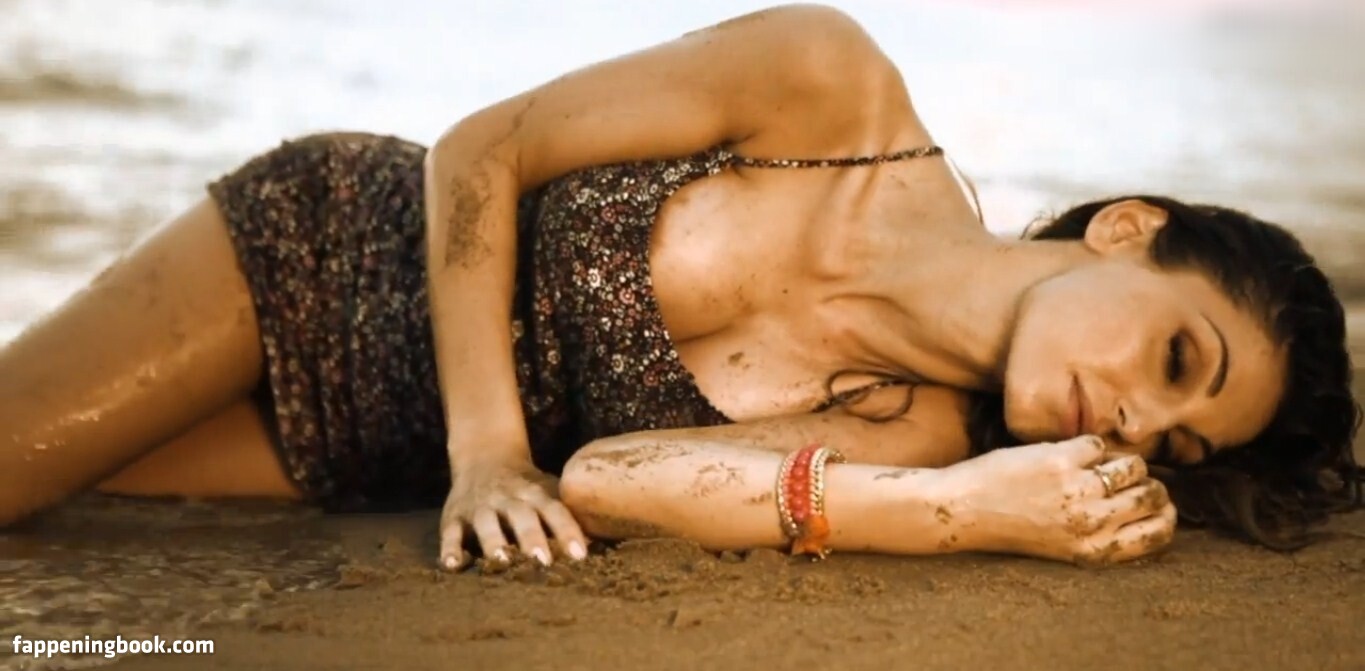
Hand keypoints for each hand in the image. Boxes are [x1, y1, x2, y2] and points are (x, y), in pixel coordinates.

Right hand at [439, 458, 587, 569]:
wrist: (484, 457)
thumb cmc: (527, 488)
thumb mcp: (548, 492)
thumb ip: (569, 515)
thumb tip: (608, 545)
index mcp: (535, 493)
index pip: (555, 510)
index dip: (568, 531)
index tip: (580, 555)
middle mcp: (508, 498)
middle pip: (522, 516)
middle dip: (532, 537)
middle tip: (543, 561)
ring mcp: (480, 506)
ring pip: (486, 523)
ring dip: (494, 542)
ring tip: (501, 562)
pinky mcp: (454, 516)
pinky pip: (450, 532)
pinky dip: (450, 549)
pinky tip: (452, 566)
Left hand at [942, 435, 1175, 564]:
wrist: (962, 510)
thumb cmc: (1011, 526)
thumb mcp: (1064, 543)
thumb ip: (1102, 528)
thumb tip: (1145, 501)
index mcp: (1095, 551)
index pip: (1158, 534)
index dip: (1164, 515)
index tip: (1157, 504)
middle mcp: (1091, 523)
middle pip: (1152, 496)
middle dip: (1147, 483)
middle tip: (1127, 478)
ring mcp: (1078, 490)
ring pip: (1132, 466)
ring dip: (1121, 460)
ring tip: (1097, 464)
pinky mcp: (1060, 461)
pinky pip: (1097, 444)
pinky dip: (1086, 446)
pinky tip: (1067, 454)